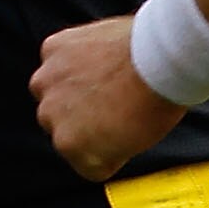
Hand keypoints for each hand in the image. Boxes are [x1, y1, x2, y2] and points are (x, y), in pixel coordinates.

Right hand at [33, 15, 184, 180]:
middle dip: (81, 115)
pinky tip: (100, 55)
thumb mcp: (133, 143)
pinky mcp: (51, 49)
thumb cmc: (156, 102)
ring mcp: (47, 80)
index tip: (119, 135)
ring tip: (107, 77)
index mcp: (69, 145)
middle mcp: (49, 115)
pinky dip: (74, 56)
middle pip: (60, 121)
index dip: (103, 147)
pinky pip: (58, 56)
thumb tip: (103, 137)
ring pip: (54, 88)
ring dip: (71, 86)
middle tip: (114, 103)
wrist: (160, 59)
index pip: (80, 158)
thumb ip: (104, 146)